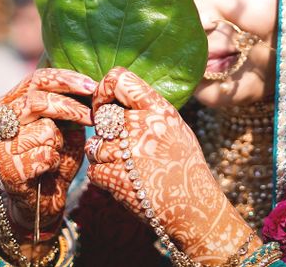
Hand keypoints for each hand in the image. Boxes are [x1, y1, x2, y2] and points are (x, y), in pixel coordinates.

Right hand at [0, 68, 95, 238]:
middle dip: (70, 106)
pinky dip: (56, 161)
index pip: (36, 79)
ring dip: (61, 141)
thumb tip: (89, 83)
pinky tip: (50, 168)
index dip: (64, 79)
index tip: (90, 85)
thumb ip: (69, 105)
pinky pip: (44, 156)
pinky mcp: (8, 170)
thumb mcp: (64, 126)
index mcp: (12, 105)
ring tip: (59, 151)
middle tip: (92, 115)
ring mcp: (1, 147)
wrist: (42, 202)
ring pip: (44, 130)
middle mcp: (0, 122)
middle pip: (36, 100)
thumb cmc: (55, 158)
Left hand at [85, 68, 259, 262]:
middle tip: (119, 144)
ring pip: (94, 144)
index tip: (103, 103)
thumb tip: (117, 95)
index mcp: (159, 110)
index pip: (120, 79)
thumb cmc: (183, 165)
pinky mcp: (115, 177)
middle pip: (103, 115)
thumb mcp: (175, 127)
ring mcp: (128, 152)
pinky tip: (124, 180)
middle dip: (104, 130)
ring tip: (126, 167)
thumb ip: (148, 109)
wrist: (192, 206)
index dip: (103, 89)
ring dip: (103, 157)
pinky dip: (103, 177)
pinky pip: (94, 169)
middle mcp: (143, 126)